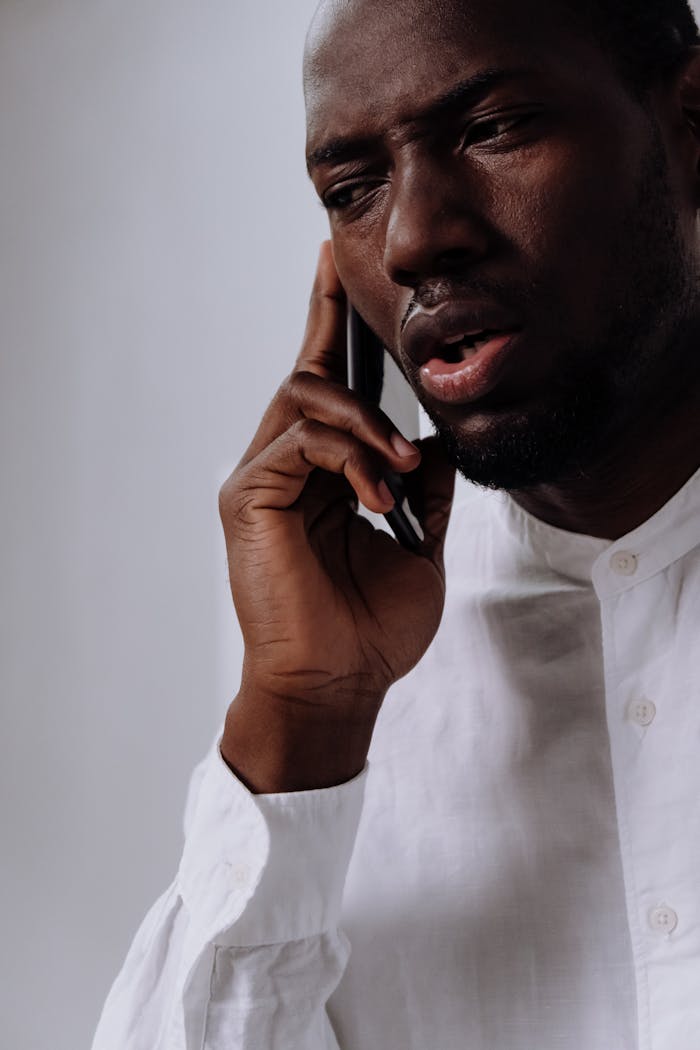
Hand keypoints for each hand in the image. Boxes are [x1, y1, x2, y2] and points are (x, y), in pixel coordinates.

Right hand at [219, 243, 454, 790]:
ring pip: (306, 397)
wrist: (338, 684)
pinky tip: (378, 497)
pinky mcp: (247, 495)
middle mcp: (283, 468)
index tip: (335, 267)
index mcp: (319, 477)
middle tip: (348, 278)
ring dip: (367, 423)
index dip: (331, 326)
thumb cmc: (370, 628)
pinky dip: (349, 459)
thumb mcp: (417, 544)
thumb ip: (422, 486)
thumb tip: (439, 438)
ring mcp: (261, 479)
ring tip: (402, 469)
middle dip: (332, 321)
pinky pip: (300, 442)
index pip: (328, 391)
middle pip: (307, 372)